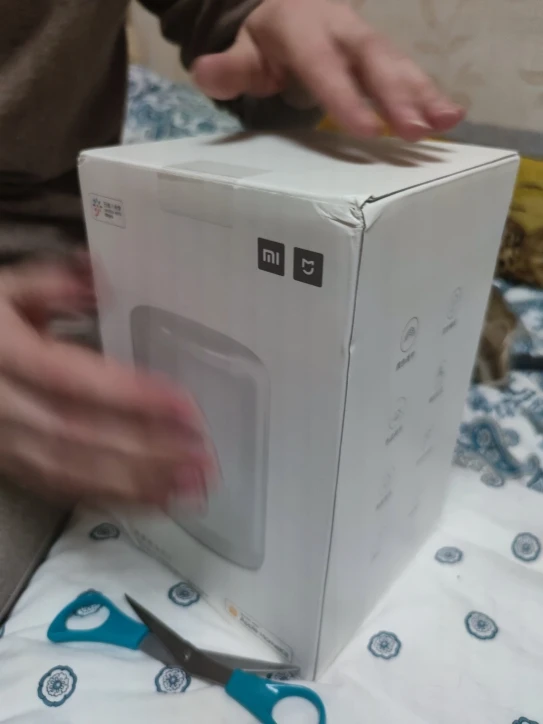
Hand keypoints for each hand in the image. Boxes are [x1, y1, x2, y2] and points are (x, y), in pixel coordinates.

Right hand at [0, 257, 216, 507]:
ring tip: (189, 485)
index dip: (129, 395)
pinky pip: (59, 487)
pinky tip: (152, 499)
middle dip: (144, 450)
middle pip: (77, 434)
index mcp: (4, 355)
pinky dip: (109, 496)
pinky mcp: (10, 465)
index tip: (184, 406)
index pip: (71, 379)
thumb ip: (50, 283)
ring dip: (134, 483)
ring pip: (69, 470)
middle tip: (201, 457)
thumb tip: (100, 280)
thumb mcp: (3, 290)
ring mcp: (2, 442)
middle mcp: (1, 406)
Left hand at [192, 0, 463, 141]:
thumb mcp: (241, 53)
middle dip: (397, 94)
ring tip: (448, 122)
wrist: (291, 6)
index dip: (346, 97)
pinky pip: (408, 70)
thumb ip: (226, 68)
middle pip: (371, 59)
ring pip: (398, 62)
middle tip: (416, 129)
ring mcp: (366, 39)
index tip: (368, 130)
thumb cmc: (267, 41)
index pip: (324, 66)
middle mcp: (342, 30)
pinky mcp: (383, 53)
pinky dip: (430, 92)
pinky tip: (453, 116)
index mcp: (302, 30)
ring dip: (424, 93)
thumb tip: (203, 72)